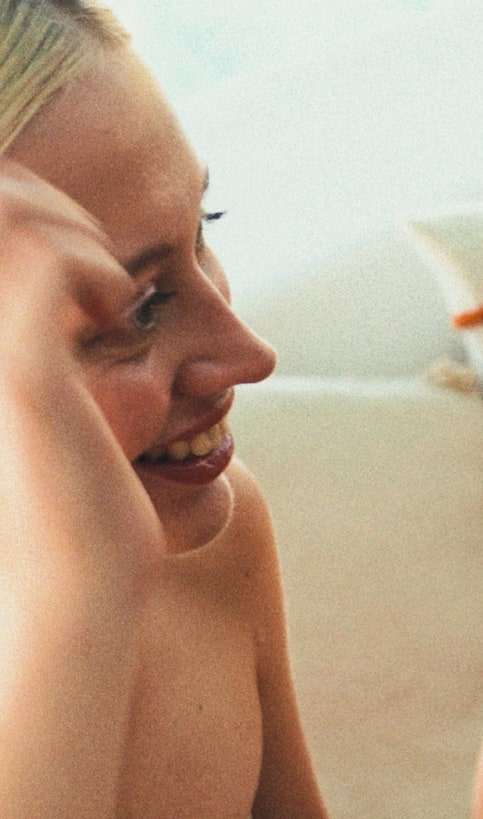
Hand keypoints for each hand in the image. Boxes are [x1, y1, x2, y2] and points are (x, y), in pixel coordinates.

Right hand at [0, 161, 160, 602]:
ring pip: (11, 222)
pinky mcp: (26, 375)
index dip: (32, 222)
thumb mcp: (79, 429)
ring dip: (73, 233)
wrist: (78, 589)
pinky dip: (95, 267)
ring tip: (115, 290)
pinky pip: (50, 268)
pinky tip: (120, 307)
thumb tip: (119, 323)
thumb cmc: (88, 523)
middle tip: (109, 270)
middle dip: (53, 213)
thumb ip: (79, 373)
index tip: (96, 276)